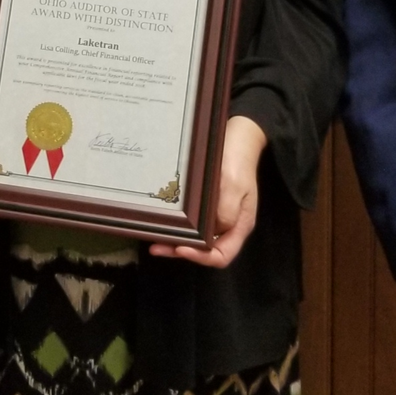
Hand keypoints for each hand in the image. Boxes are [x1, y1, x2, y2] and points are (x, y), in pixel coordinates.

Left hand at [149, 115, 264, 268]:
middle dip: (181, 251)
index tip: (181, 248)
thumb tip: (213, 233)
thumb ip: (225, 212)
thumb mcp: (233, 185)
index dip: (201, 257)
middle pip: (206, 250)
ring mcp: (217, 216)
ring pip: (197, 239)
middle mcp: (228, 225)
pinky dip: (179, 227)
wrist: (238, 137)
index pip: (222, 255)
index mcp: (239, 225)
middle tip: (157, 247)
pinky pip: (193, 223)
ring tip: (155, 240)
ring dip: (176, 241)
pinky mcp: (207, 206)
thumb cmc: (237, 161)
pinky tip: (164, 223)